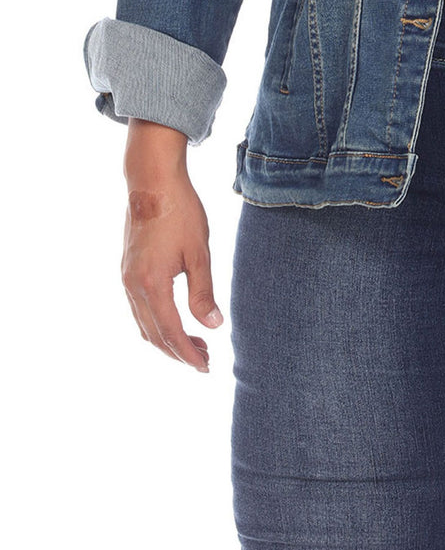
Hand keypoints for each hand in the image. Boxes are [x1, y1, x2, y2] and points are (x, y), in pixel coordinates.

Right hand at [121, 119, 222, 372]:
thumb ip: (203, 292)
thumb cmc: (181, 213)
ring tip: (195, 344)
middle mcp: (133, 286)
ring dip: (166, 339)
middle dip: (178, 352)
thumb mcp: (199, 253)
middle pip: (154, 334)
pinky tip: (174, 319)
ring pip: (144, 324)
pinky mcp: (127, 270)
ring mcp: (126, 278)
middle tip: (204, 361)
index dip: (188, 353)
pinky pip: (139, 309)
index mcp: (152, 284)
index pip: (171, 332)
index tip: (205, 367)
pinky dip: (156, 323)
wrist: (152, 182)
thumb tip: (213, 326)